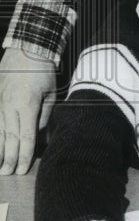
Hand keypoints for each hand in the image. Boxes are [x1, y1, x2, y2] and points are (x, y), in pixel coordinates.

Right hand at [0, 48, 55, 174]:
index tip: (23, 169)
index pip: (26, 136)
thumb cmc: (43, 70)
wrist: (27, 47)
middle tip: (9, 173)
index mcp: (26, 105)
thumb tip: (38, 133)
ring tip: (0, 166)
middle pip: (10, 138)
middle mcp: (9, 105)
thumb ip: (44, 115)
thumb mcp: (51, 93)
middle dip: (10, 158)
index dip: (25, 155)